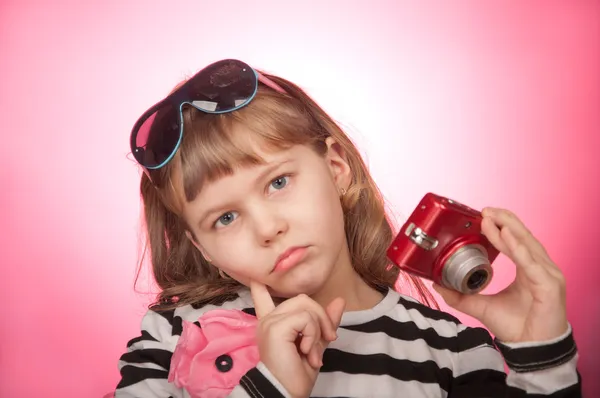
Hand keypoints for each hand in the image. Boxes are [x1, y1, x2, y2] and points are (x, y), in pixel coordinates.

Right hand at [250, 281, 345, 397]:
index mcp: (274, 324)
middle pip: (303, 299)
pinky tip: (306, 350)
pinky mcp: (275, 327)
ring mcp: (270, 322)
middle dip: (322, 317)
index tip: (255, 279)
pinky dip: (313, 334)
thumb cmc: (297, 373)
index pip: (263, 299)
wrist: (287, 392)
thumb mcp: (316, 344)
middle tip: (328, 340)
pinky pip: (305, 318)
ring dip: (318, 328)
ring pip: (306, 306)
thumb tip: (339, 301)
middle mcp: (269, 320)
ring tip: (313, 352)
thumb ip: (324, 322)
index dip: (260, 288)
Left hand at [433, 207, 568, 342]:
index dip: (501, 227)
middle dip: (505, 220)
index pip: (515, 241)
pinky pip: (533, 264)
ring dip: (510, 229)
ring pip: (528, 245)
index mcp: (529, 269)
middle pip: (524, 237)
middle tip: (485, 210)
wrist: (530, 350)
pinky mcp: (550, 286)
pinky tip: (508, 237)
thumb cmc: (515, 327)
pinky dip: (520, 249)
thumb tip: (438, 285)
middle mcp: (540, 268)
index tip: (483, 215)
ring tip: (493, 218)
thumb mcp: (481, 306)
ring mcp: (548, 276)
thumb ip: (460, 296)